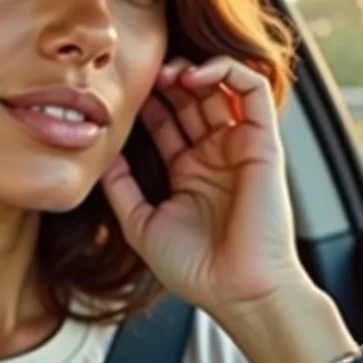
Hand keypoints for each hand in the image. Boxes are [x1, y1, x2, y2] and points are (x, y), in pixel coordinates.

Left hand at [100, 56, 308, 316]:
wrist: (237, 292)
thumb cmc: (196, 269)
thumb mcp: (140, 223)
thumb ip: (120, 186)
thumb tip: (99, 152)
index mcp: (189, 172)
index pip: (167, 120)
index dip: (146, 101)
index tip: (121, 93)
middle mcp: (215, 155)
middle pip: (191, 98)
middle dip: (167, 79)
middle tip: (144, 74)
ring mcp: (239, 147)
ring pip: (220, 86)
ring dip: (193, 70)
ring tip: (168, 74)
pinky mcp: (263, 142)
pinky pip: (253, 89)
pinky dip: (227, 71)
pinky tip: (195, 76)